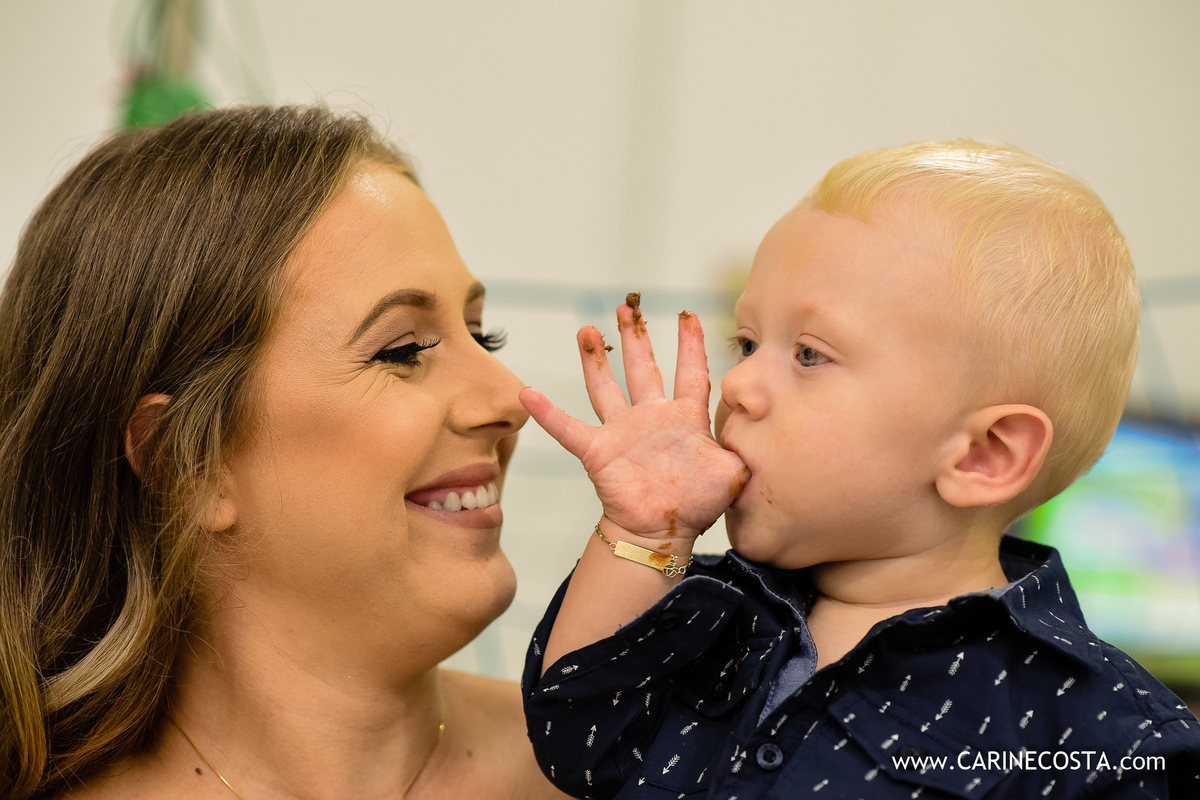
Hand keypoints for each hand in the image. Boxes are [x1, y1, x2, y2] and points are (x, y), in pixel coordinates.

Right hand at [520, 298, 748, 540]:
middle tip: (628, 305)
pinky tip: (528, 394)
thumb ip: (745, 445)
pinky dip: (548, 414)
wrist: (662, 533)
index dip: (690, 344)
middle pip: (642, 367)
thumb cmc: (698, 505)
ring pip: (606, 387)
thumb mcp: (733, 472)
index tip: (689, 314)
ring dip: (595, 359)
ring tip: (587, 330)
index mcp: (685, 418)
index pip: (690, 372)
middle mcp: (651, 417)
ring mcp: (622, 432)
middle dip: (636, 336)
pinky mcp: (598, 451)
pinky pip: (568, 429)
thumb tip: (762, 425)